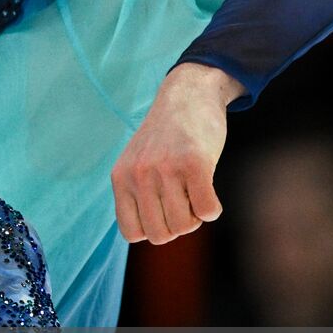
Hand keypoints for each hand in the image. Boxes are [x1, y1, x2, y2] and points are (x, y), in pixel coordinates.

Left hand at [111, 63, 241, 244]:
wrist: (187, 96)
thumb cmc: (166, 138)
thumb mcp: (137, 164)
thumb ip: (137, 195)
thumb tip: (154, 236)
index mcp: (120, 178)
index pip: (132, 233)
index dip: (153, 230)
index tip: (164, 212)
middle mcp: (138, 175)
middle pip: (160, 234)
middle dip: (177, 226)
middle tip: (185, 202)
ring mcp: (165, 169)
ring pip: (184, 225)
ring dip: (195, 216)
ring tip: (195, 192)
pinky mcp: (194, 163)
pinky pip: (207, 211)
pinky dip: (212, 208)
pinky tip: (209, 189)